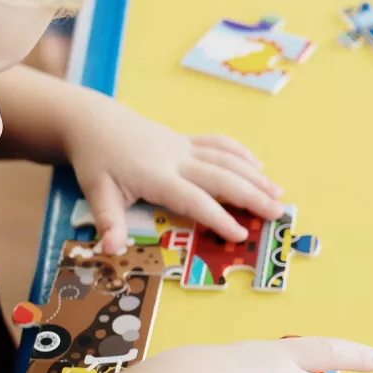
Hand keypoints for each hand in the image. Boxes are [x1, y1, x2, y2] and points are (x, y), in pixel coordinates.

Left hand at [62, 100, 285, 251]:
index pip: (193, 199)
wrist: (94, 122)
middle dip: (252, 196)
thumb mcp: (97, 192)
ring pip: (226, 160)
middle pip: (221, 177)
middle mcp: (177, 159)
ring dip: (254, 176)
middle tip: (277, 213)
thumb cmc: (96, 160)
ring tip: (278, 193)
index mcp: (157, 176)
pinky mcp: (185, 140)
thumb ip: (109, 221)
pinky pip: (218, 144)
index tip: (240, 234)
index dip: (218, 217)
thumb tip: (111, 250)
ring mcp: (184, 147)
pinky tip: (257, 165)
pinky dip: (240, 154)